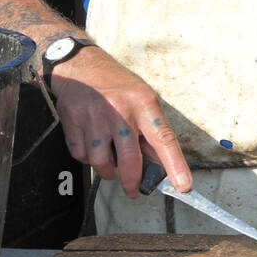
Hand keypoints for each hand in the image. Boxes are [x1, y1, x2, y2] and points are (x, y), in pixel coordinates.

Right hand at [49, 46, 191, 198]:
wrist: (81, 66)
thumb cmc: (118, 86)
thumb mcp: (143, 100)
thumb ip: (151, 131)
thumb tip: (160, 165)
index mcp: (144, 103)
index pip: (163, 139)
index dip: (175, 165)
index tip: (183, 186)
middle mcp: (119, 109)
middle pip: (128, 160)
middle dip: (133, 182)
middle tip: (134, 190)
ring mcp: (94, 116)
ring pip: (102, 162)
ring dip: (108, 171)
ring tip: (111, 163)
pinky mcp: (72, 120)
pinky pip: (81, 156)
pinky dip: (88, 159)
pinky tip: (93, 148)